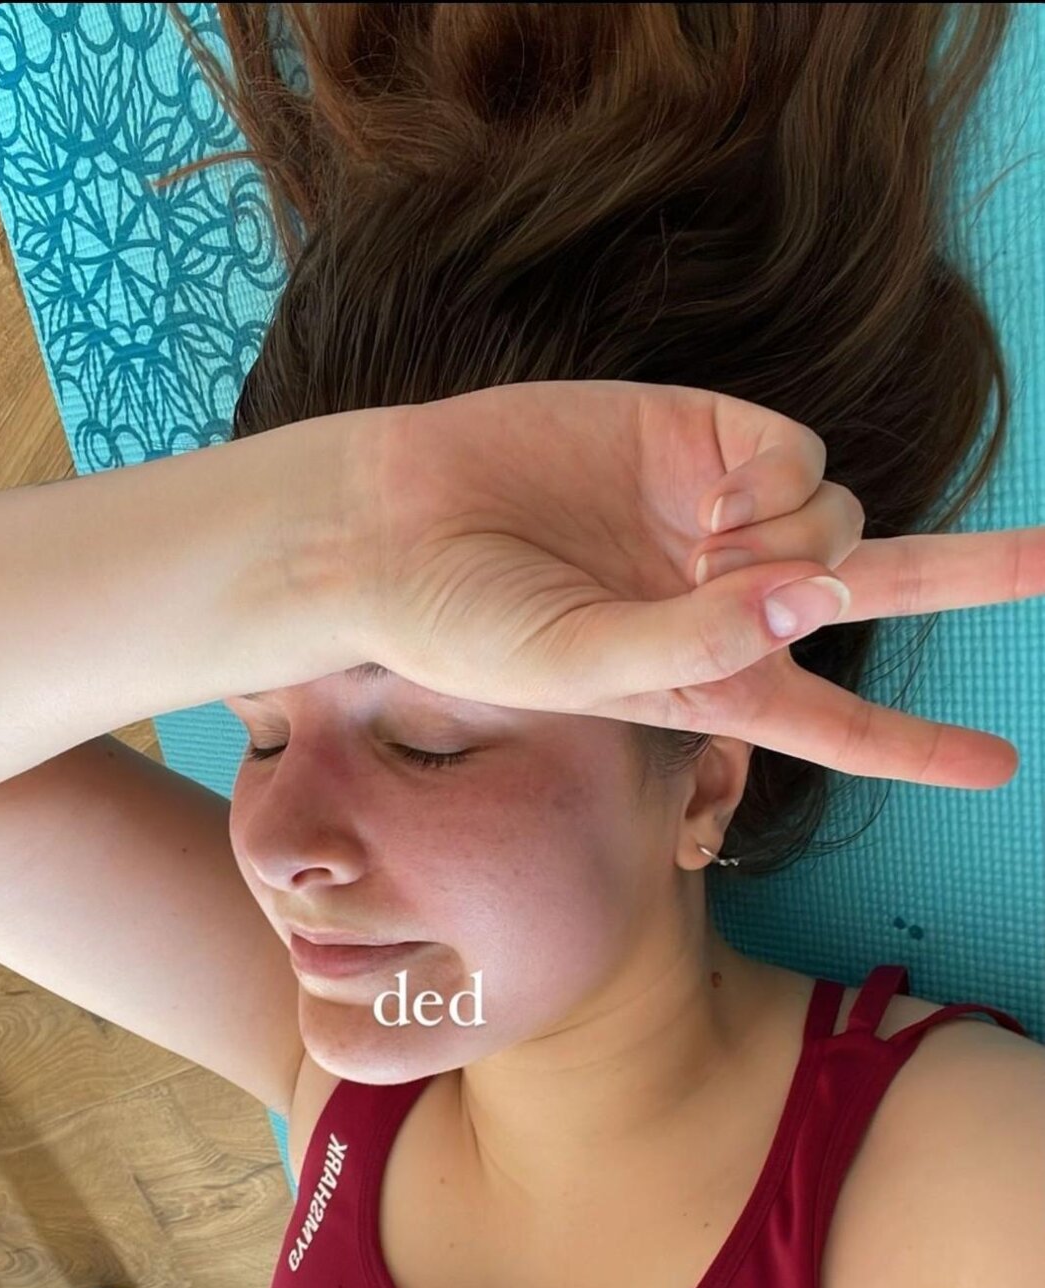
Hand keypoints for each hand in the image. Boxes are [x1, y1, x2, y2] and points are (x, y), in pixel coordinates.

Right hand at [349, 381, 1041, 787]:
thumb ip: (699, 644)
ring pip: (840, 517)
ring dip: (798, 539)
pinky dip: (776, 477)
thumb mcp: (578, 667)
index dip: (916, 748)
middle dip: (978, 573)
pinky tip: (711, 494)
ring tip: (703, 548)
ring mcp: (721, 514)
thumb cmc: (463, 626)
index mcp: (708, 681)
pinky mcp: (702, 434)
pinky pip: (797, 453)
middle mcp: (730, 598)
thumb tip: (821, 596)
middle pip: (884, 584)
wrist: (388, 524)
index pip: (833, 721)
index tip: (999, 769)